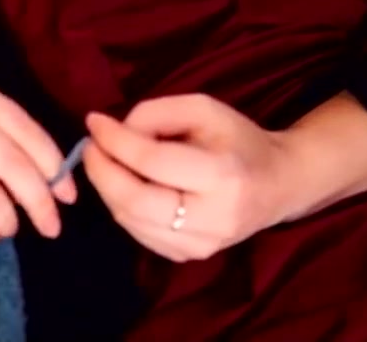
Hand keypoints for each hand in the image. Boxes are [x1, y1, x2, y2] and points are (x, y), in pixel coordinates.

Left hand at [82, 94, 295, 261]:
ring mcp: (200, 245)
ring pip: (130, 221)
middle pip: (134, 200)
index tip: (94, 122)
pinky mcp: (189, 257)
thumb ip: (157, 113)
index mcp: (222, 176)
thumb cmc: (239, 141)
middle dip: (101, 171)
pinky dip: (123, 207)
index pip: (151, 161)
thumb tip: (113, 132)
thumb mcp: (204, 109)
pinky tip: (126, 185)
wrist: (277, 185)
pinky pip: (139, 233)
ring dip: (108, 189)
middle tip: (89, 147)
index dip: (115, 141)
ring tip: (105, 161)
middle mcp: (212, 218)